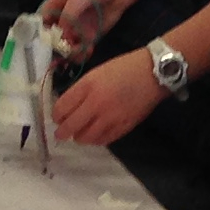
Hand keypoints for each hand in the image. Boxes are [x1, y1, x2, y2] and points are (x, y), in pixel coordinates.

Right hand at [39, 0, 146, 55]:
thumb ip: (67, 17)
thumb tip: (62, 37)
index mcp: (54, 5)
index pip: (40, 23)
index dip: (38, 36)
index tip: (41, 47)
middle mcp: (62, 19)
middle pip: (51, 39)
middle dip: (53, 50)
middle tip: (59, 56)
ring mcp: (76, 28)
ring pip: (65, 47)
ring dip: (68, 54)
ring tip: (77, 52)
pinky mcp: (89, 35)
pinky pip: (81, 49)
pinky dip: (82, 54)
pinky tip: (88, 51)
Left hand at [52, 52, 167, 150]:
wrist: (152, 73)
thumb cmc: (124, 68)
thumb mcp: (96, 72)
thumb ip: (81, 90)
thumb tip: (67, 107)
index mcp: (87, 86)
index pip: (62, 108)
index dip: (56, 116)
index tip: (57, 118)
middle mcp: (96, 104)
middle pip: (70, 127)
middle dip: (62, 132)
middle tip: (61, 133)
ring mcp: (109, 118)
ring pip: (84, 138)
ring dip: (78, 137)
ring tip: (79, 134)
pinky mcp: (122, 128)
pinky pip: (102, 141)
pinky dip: (95, 140)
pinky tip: (95, 135)